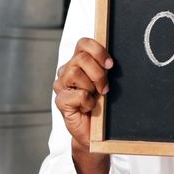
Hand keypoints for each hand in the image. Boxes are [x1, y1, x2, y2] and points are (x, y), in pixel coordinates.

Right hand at [53, 37, 112, 152]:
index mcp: (79, 62)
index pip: (83, 43)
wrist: (95, 130)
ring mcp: (61, 86)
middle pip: (81, 58)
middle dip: (99, 73)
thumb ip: (106, 67)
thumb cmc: (102, 104)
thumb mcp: (107, 81)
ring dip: (92, 86)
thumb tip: (113, 58)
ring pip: (75, 73)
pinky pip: (76, 94)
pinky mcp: (60, 101)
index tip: (110, 65)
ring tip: (95, 97)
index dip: (98, 51)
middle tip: (105, 88)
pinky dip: (87, 101)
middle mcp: (67, 71)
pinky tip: (88, 107)